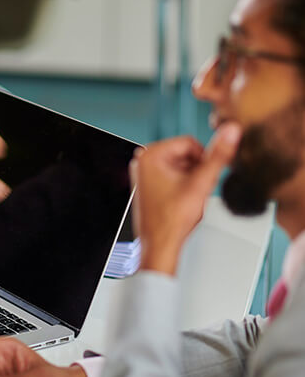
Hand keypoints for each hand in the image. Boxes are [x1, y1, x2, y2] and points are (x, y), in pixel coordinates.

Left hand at [131, 123, 239, 274]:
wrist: (161, 245)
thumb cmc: (172, 220)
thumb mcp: (202, 183)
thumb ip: (218, 156)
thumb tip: (231, 131)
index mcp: (150, 154)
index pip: (191, 142)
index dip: (203, 160)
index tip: (202, 178)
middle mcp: (143, 160)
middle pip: (186, 153)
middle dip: (197, 170)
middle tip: (195, 190)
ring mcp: (145, 172)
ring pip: (183, 165)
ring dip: (193, 178)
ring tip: (188, 197)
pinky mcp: (150, 183)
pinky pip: (175, 175)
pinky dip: (185, 185)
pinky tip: (184, 200)